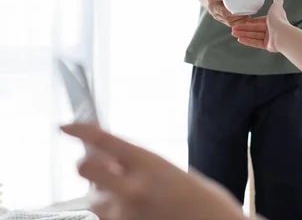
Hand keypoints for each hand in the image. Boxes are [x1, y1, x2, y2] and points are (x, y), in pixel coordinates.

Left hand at [61, 123, 245, 219]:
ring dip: (107, 199)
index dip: (79, 130)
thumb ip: (138, 165)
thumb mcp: (169, 172)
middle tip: (99, 171)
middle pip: (85, 169)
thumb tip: (108, 159)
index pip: (103, 140)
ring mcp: (126, 214)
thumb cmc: (199, 198)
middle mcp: (132, 188)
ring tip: (136, 202)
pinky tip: (141, 213)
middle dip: (87, 167)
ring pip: (95, 202)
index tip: (65, 127)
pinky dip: (118, 215)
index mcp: (149, 163)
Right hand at [205, 0, 248, 26]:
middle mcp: (212, 6)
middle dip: (236, 12)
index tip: (240, 0)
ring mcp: (215, 14)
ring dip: (239, 18)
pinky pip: (230, 23)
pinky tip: (245, 19)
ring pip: (228, 19)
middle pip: (224, 11)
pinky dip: (239, 22)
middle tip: (246, 9)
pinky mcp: (219, 20)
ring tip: (247, 14)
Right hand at [231, 0, 288, 51]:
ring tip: (234, 33)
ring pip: (254, 36)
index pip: (259, 21)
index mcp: (272, 20)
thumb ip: (277, 1)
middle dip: (244, 28)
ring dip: (243, 34)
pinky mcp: (268, 45)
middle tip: (235, 28)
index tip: (243, 21)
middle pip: (255, 29)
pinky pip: (256, 43)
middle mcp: (271, 29)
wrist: (282, 34)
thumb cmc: (279, 21)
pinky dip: (248, 41)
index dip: (250, 21)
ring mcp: (270, 38)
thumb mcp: (276, 7)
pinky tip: (240, 39)